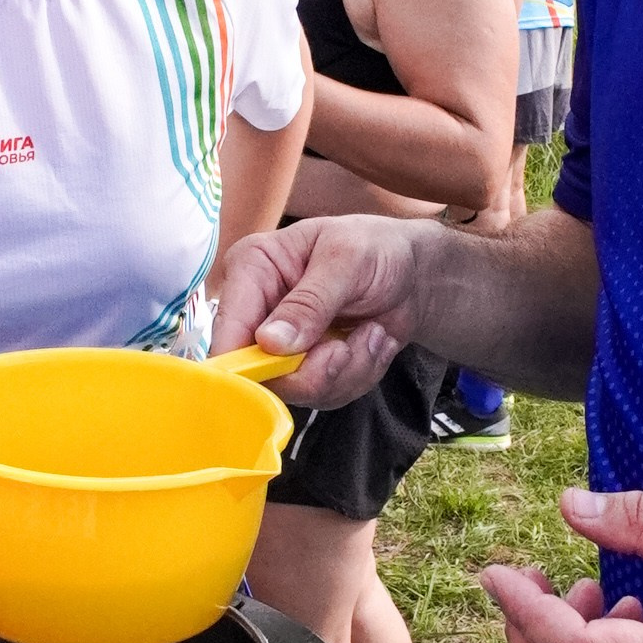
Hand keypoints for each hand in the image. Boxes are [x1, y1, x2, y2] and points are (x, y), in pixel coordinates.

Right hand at [211, 214, 429, 407]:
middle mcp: (259, 311)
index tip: (294, 369)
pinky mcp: (310, 367)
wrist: (413, 273)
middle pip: (262, 373)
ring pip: (300, 389)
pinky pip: (327, 394)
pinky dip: (360, 374)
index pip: (228, 329)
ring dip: (348, 370)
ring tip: (372, 333)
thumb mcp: (346, 261)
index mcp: (252, 270)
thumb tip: (269, 341)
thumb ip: (309, 302)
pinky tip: (373, 341)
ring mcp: (284, 344)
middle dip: (316, 371)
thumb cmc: (375, 248)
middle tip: (347, 349)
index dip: (249, 362)